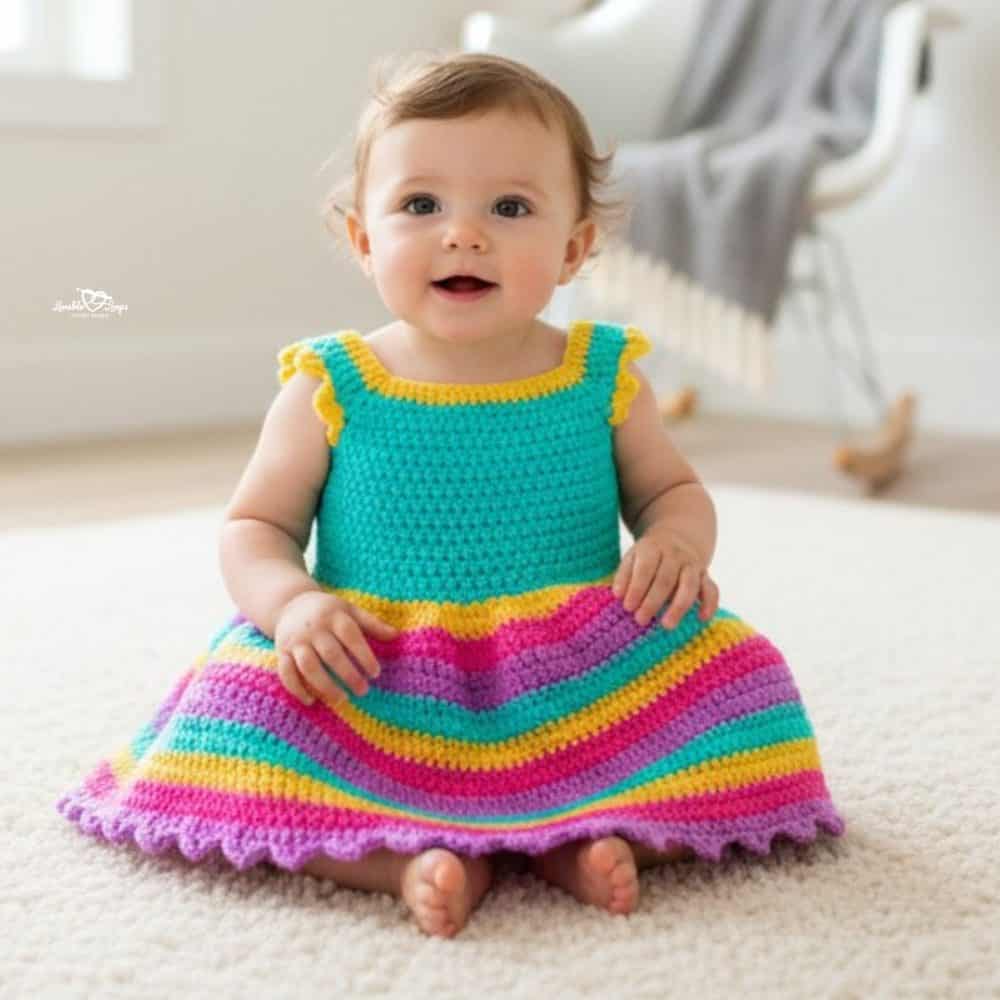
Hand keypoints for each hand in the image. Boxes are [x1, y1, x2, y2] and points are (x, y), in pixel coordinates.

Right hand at [274, 591, 398, 706]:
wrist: (290, 604)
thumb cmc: (328, 611)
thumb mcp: (350, 611)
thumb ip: (372, 624)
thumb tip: (397, 636)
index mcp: (333, 617)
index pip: (351, 636)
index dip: (364, 655)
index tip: (375, 673)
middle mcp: (313, 629)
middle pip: (331, 654)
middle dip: (348, 675)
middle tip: (363, 691)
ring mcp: (295, 641)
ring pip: (308, 666)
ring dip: (324, 685)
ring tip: (342, 699)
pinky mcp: (281, 652)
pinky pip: (286, 672)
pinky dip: (297, 688)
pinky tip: (312, 701)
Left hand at [612, 526, 718, 629]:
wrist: (677, 538)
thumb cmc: (648, 555)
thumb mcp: (632, 557)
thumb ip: (624, 575)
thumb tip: (618, 595)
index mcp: (653, 548)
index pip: (645, 568)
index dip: (636, 588)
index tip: (627, 607)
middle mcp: (675, 555)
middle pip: (666, 579)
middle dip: (653, 601)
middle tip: (640, 620)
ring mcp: (692, 565)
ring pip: (689, 585)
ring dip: (678, 606)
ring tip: (666, 625)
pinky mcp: (705, 576)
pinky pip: (712, 589)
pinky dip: (710, 604)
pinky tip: (702, 618)